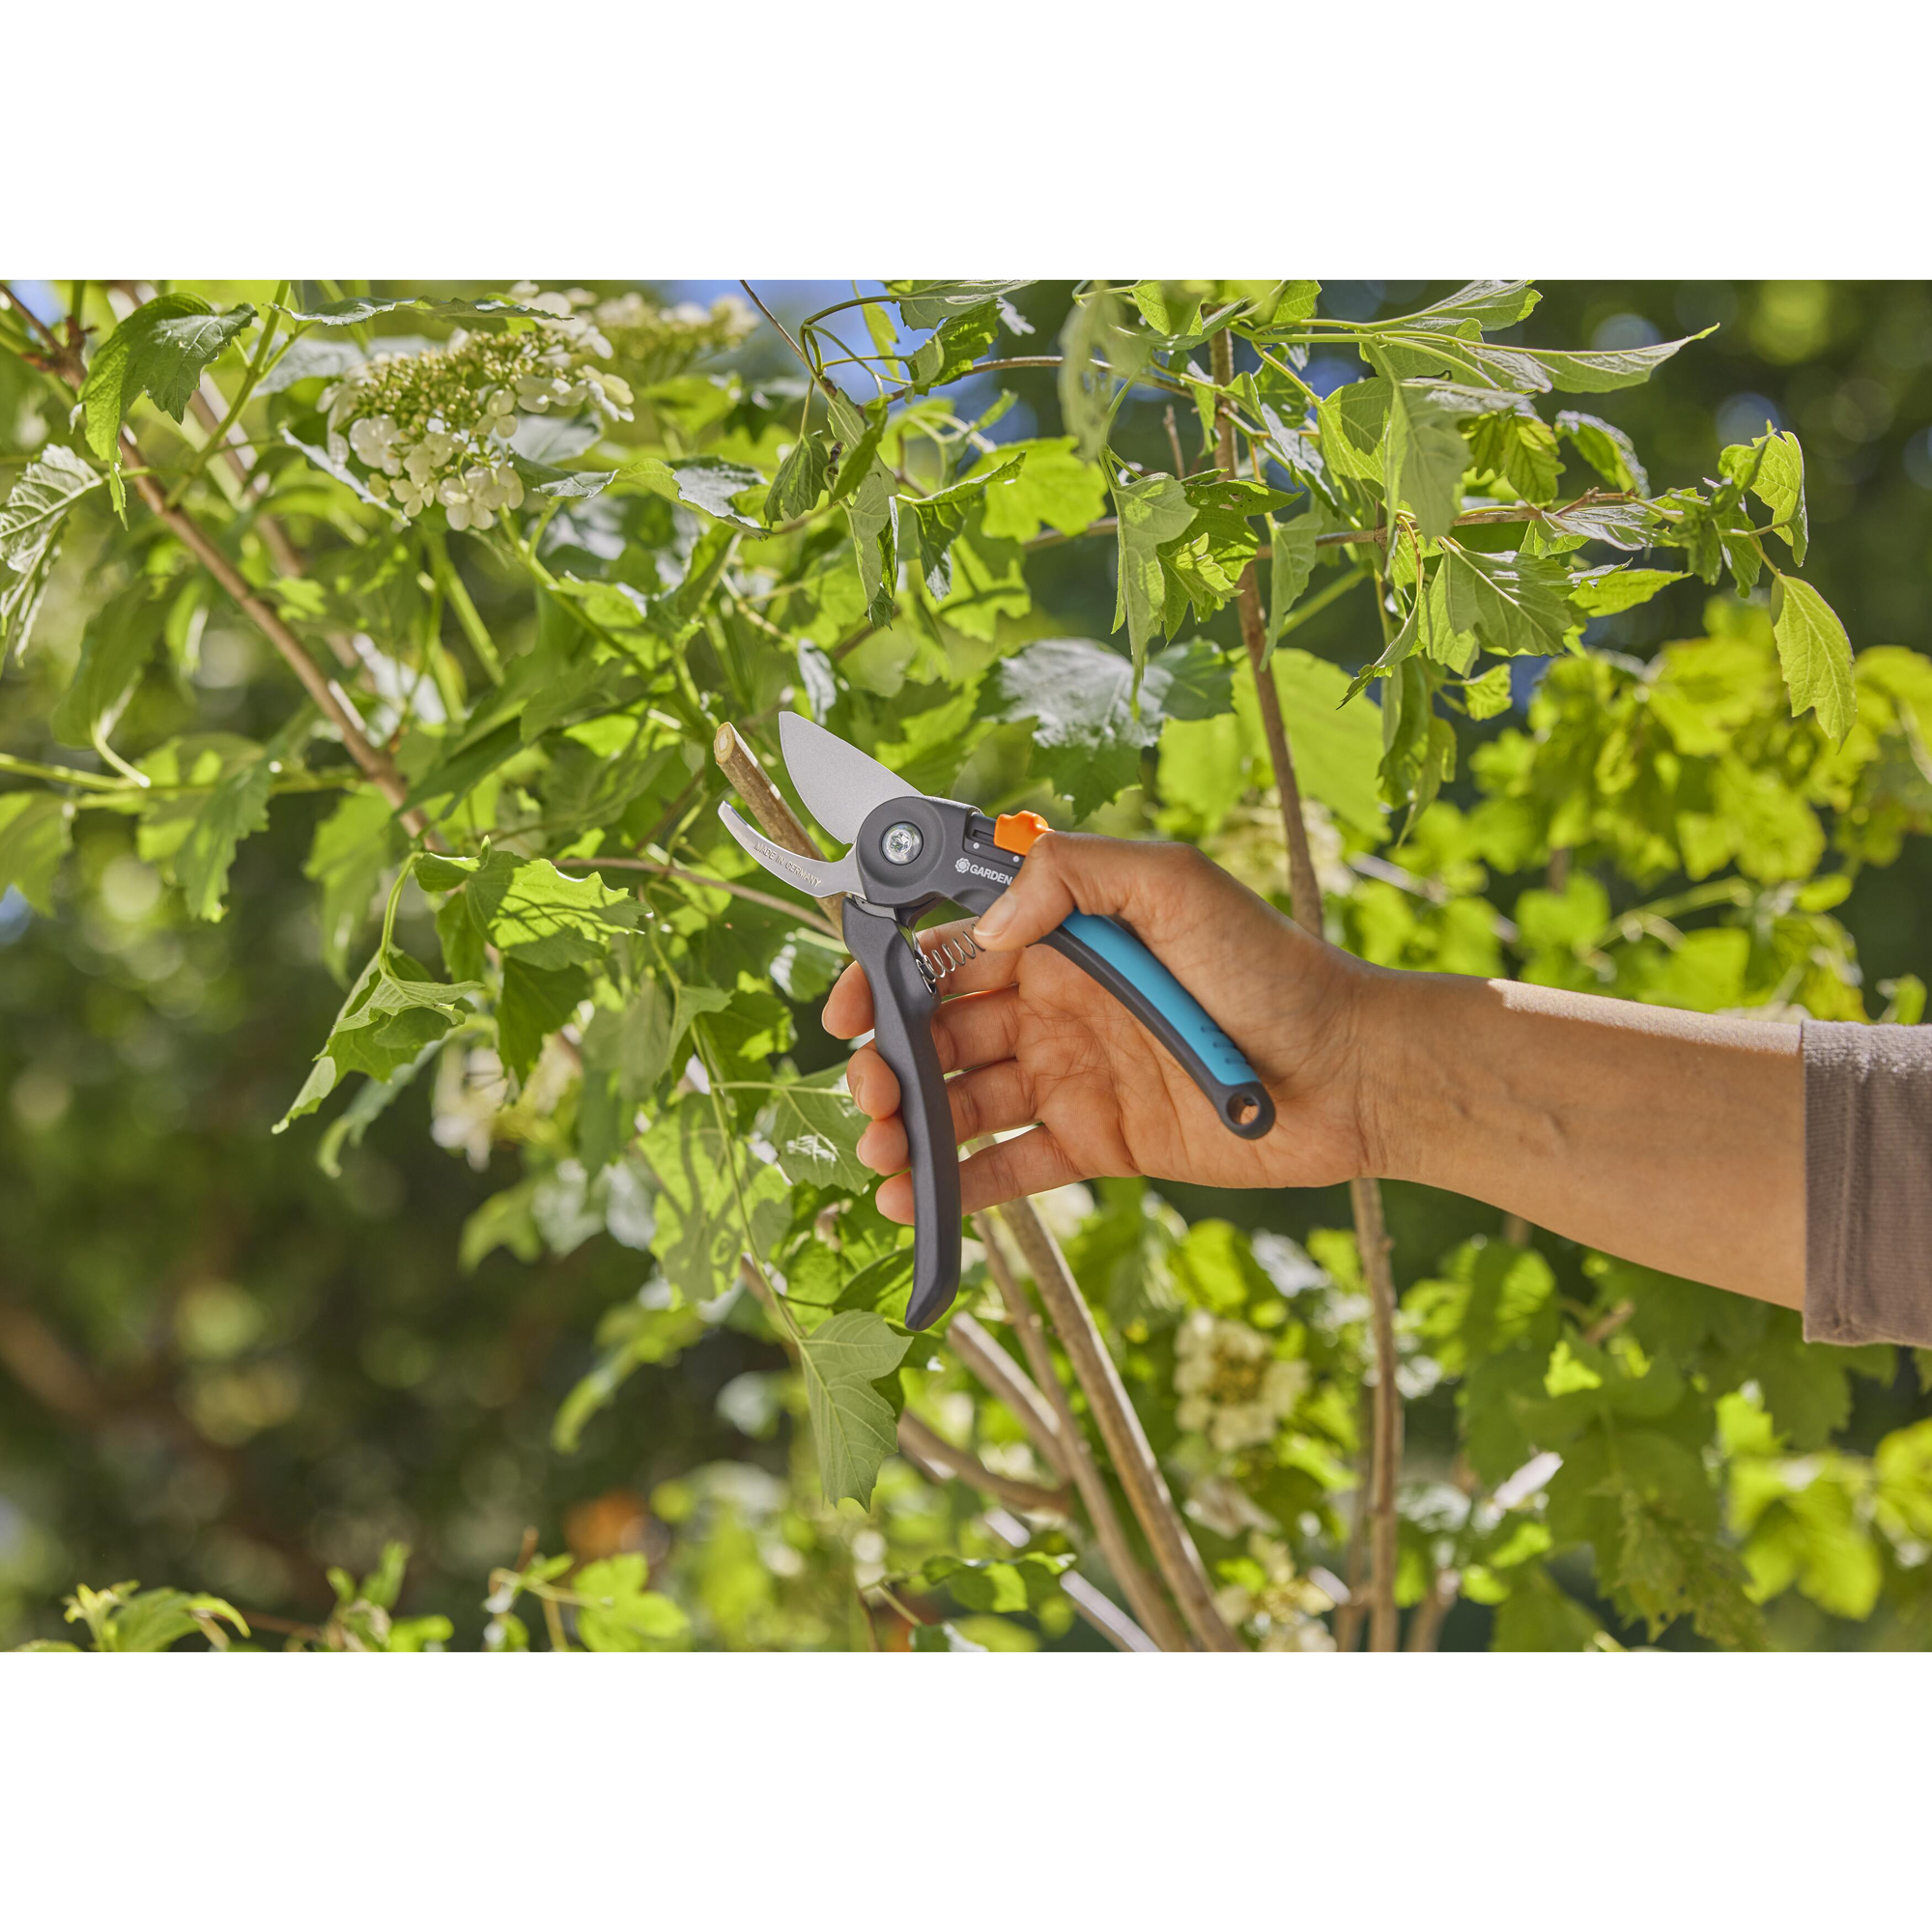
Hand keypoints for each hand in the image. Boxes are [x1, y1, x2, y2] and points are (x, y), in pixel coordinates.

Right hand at [821, 830, 1376, 1223]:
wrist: (1351, 1073)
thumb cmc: (1272, 968)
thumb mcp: (1178, 886)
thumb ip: (1076, 874)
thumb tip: (986, 922)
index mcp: (1061, 937)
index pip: (947, 951)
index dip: (885, 979)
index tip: (844, 1013)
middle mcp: (1053, 1005)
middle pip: (938, 1032)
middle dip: (888, 1063)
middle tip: (868, 1096)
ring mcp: (1071, 1077)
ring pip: (962, 1102)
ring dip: (909, 1127)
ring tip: (878, 1154)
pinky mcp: (1097, 1144)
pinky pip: (1012, 1165)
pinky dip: (958, 1185)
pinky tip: (914, 1201)